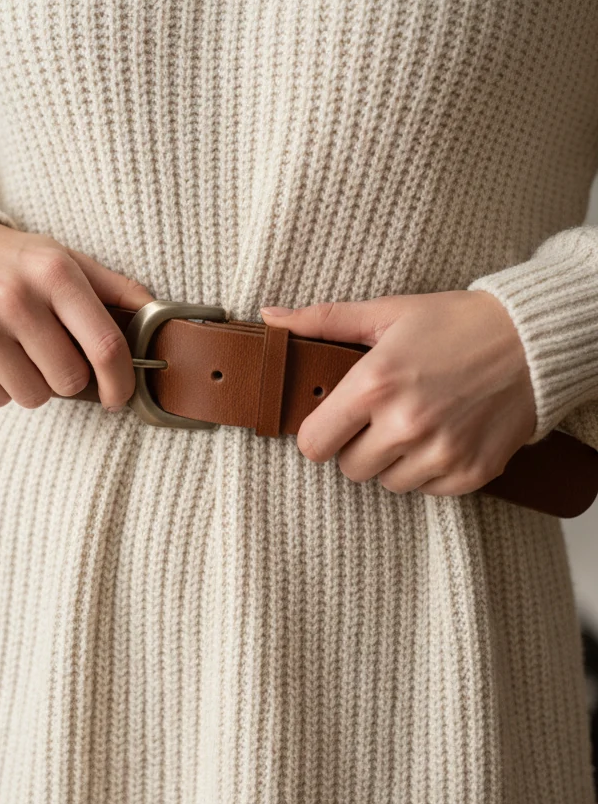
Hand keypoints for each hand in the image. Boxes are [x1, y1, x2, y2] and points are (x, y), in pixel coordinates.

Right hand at [0, 221, 152, 409]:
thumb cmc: (10, 260)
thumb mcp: (63, 258)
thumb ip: (114, 288)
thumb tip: (162, 315)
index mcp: (54, 272)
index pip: (105, 345)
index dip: (120, 381)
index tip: (118, 395)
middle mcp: (14, 297)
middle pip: (68, 381)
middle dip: (67, 377)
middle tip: (51, 353)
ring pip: (32, 396)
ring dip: (32, 384)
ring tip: (17, 351)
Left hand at [260, 290, 536, 496]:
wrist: (532, 340)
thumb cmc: (455, 322)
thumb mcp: (387, 312)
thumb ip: (323, 320)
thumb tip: (270, 317)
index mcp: (375, 384)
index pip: (313, 444)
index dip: (319, 434)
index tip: (333, 422)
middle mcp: (405, 424)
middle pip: (349, 469)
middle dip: (357, 447)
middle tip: (382, 417)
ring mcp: (440, 453)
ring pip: (388, 484)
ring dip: (394, 461)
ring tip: (417, 424)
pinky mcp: (471, 473)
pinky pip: (428, 491)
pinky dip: (430, 471)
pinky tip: (444, 436)